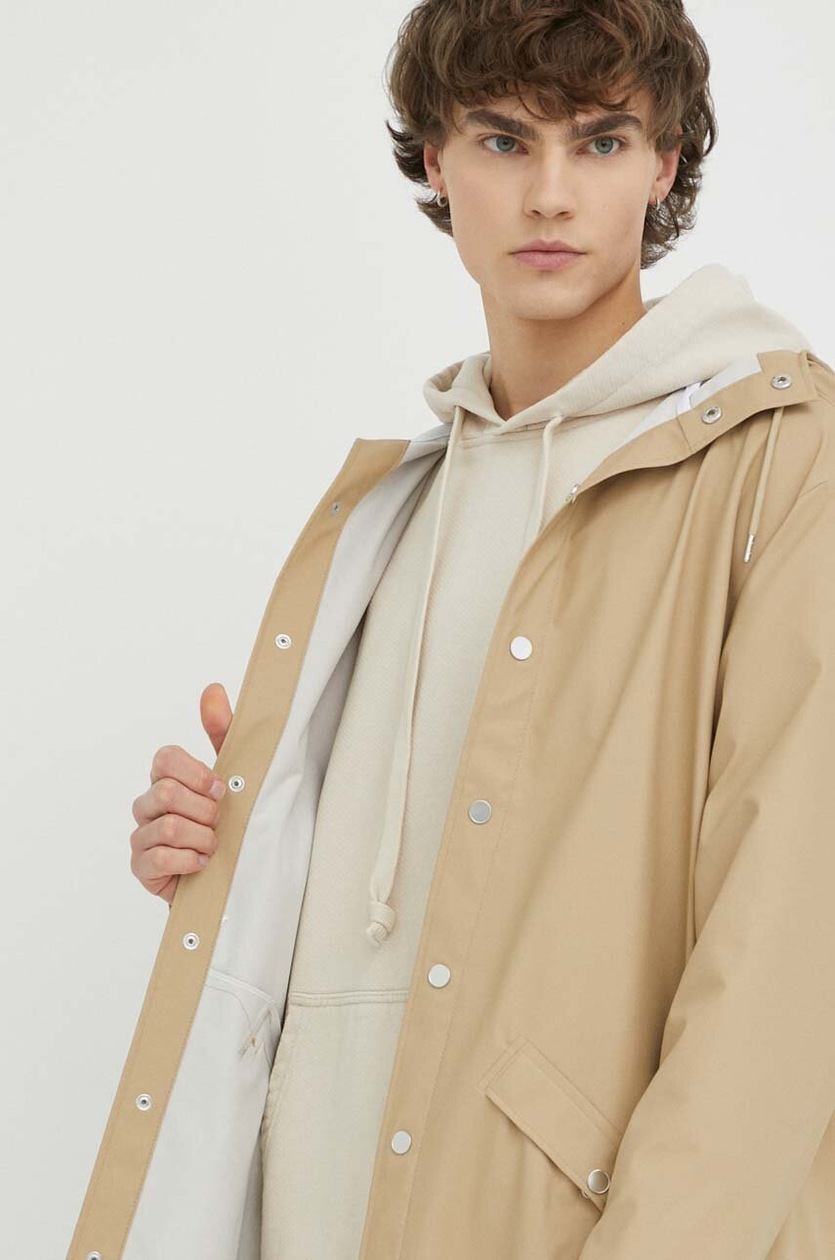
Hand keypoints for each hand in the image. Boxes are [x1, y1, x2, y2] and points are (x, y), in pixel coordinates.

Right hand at [129, 683, 233, 904]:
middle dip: (204, 810)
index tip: (220, 788)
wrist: (232, 875)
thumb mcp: (234, 775)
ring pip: (166, 826)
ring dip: (201, 838)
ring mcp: (141, 836)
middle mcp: (148, 804)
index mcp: (167, 778)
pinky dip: (188, 861)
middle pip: (166, 792)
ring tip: (214, 846)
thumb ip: (222, 732)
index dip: (196, 773)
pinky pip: (158, 858)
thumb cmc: (229, 822)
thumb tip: (213, 689)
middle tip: (220, 822)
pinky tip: (201, 864)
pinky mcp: (142, 868)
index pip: (165, 759)